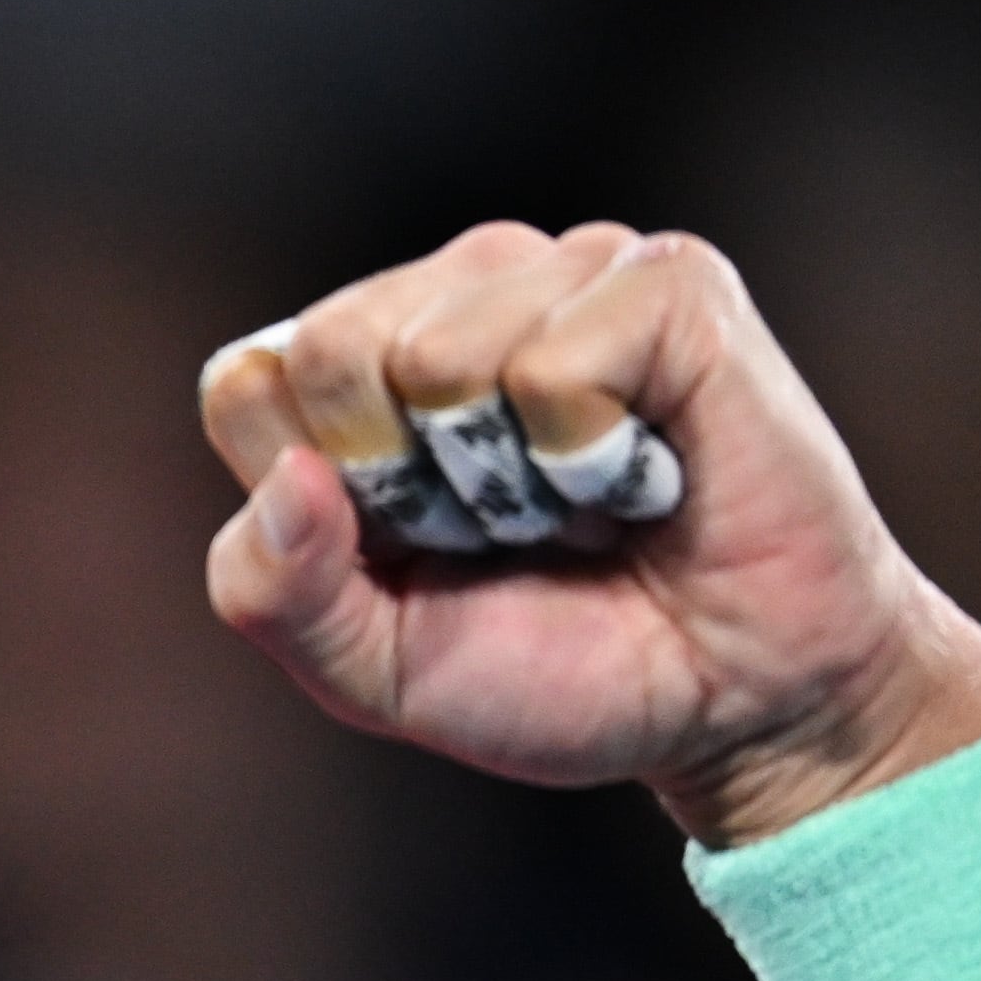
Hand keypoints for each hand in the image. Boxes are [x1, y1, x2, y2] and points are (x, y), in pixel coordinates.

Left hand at [199, 222, 980, 848]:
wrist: (734, 708)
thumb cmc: (559, 674)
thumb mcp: (372, 671)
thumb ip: (275, 594)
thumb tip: (288, 477)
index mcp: (361, 371)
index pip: (246, 384)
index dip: (316, 500)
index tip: (411, 554)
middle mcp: (454, 295)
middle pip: (330, 351)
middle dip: (408, 490)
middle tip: (507, 532)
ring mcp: (565, 273)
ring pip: (438, 355)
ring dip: (509, 484)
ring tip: (583, 505)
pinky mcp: (670, 282)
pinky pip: (555, 365)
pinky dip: (591, 459)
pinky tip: (645, 477)